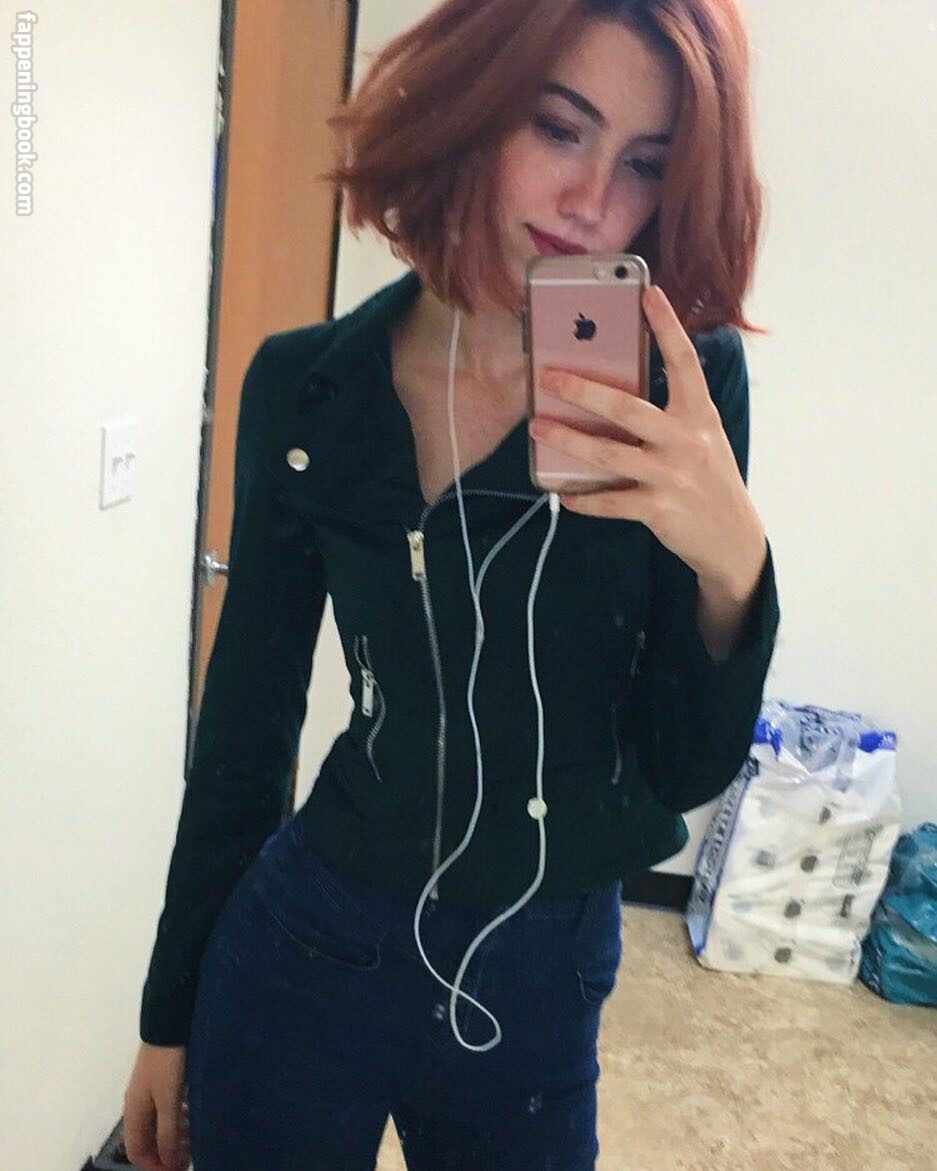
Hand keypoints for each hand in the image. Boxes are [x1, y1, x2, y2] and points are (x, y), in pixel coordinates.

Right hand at [123, 1042, 190, 1170]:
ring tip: (194, 1138)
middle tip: (189, 1156)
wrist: (168, 1023)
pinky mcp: (160, 1081)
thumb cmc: (166, 1063)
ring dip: (174, 1136)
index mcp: (133, 1113)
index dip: (155, 1166)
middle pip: (148, 1140)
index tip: (176, 1169)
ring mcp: (148, 1093)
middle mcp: (137, 1106)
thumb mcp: (168, 1100)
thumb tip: (168, 1163)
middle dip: (167, 1152)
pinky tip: (192, 1115)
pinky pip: (166, 1110)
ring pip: (159, 1125)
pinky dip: (178, 1119)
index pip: (137, 1152)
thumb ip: (167, 1132)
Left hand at [528, 284, 765, 590]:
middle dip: (584, 391)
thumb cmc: (708, 477)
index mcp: (700, 415)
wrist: (732, 537)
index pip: (685, 363)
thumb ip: (670, 413)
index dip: (667, 327)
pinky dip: (582, 498)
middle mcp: (687, 441)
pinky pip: (609, 501)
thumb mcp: (702, 436)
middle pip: (628, 409)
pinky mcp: (658, 509)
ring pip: (608, 455)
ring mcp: (671, 476)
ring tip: (538, 427)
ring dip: (567, 440)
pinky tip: (561, 491)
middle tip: (549, 377)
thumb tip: (613, 390)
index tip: (649, 294)